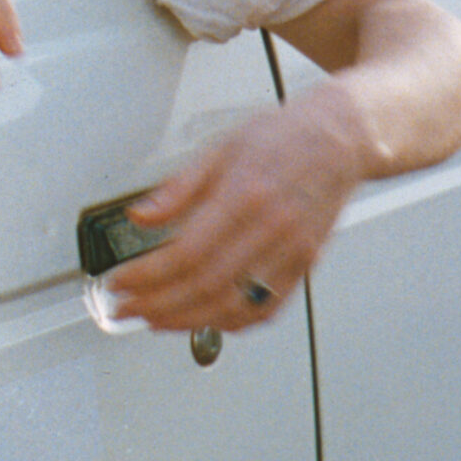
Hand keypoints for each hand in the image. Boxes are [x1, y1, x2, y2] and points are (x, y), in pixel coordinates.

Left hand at [95, 85, 370, 330]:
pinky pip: (266, 309)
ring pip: (234, 305)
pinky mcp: (305, 265)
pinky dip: (230, 323)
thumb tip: (141, 216)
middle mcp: (272, 227)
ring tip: (155, 319)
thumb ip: (178, 188)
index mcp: (246, 194)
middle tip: (127, 308)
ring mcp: (292, 251)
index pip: (186, 253)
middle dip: (157, 305)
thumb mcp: (221, 147)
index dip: (146, 276)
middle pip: (206, 285)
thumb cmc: (284, 137)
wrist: (341, 137)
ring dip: (187, 322)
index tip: (120, 282)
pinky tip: (204, 320)